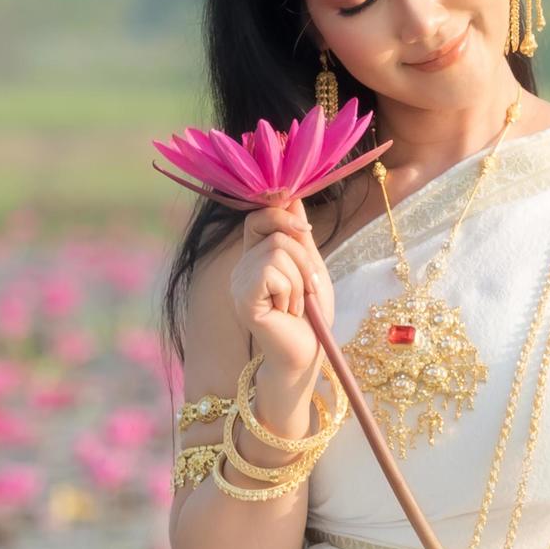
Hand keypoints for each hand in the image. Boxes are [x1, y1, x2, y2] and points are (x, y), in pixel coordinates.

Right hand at [228, 196, 334, 383]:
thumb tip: (291, 195)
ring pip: (278, 251)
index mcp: (255, 257)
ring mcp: (239, 283)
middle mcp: (242, 267)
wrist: (308, 353)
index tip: (306, 232)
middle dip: (304, 260)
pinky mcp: (243, 298)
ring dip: (300, 281)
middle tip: (308, 289)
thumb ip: (298, 234)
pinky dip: (291, 291)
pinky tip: (286, 312)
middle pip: (276, 232)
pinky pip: (271, 272)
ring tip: (296, 305)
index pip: (259, 216)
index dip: (282, 214)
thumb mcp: (310, 266)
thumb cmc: (310, 316)